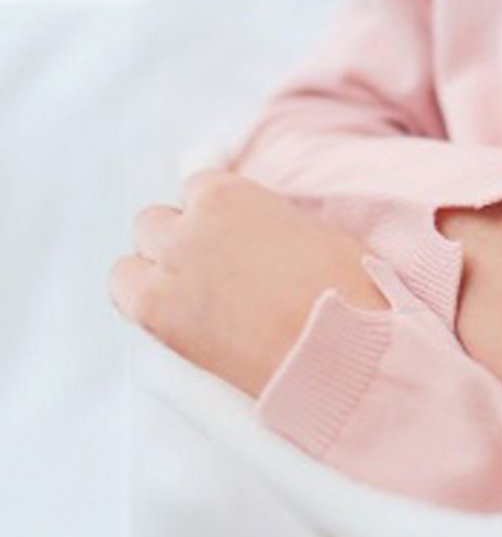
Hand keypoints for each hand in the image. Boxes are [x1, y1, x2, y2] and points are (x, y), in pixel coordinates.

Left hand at [108, 168, 388, 396]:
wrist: (334, 346)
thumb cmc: (341, 287)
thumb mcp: (306, 228)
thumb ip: (261, 220)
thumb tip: (250, 235)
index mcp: (227, 195)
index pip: (194, 190)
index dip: (211, 218)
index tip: (227, 241)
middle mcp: (189, 226)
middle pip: (153, 223)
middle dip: (176, 243)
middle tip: (209, 273)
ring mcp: (168, 271)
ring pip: (131, 263)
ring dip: (154, 275)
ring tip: (190, 302)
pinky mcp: (157, 316)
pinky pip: (125, 296)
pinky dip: (142, 304)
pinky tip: (176, 321)